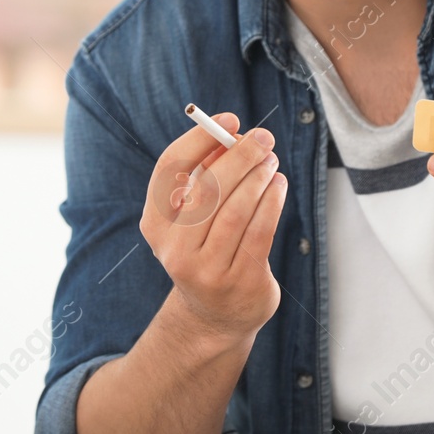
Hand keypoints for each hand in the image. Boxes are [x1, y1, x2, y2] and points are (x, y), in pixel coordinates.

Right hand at [141, 112, 287, 341]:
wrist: (215, 315)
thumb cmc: (206, 247)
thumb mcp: (195, 216)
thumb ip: (206, 176)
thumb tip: (232, 134)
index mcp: (155, 225)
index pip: (170, 169)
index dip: (199, 138)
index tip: (229, 119)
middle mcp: (174, 250)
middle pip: (207, 188)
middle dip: (240, 156)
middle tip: (264, 138)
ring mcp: (207, 270)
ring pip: (237, 209)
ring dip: (259, 178)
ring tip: (272, 162)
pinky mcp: (240, 282)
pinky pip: (260, 231)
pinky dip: (272, 201)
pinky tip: (278, 186)